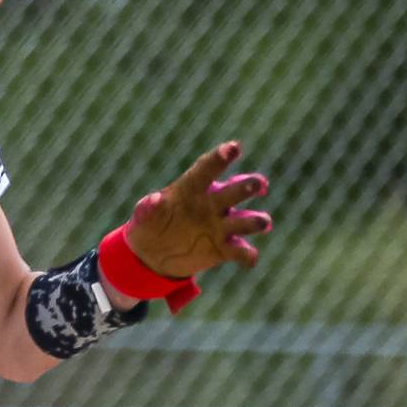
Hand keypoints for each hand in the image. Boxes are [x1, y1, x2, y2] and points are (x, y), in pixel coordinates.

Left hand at [124, 140, 270, 278]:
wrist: (152, 256)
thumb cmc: (149, 226)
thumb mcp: (143, 218)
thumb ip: (147, 208)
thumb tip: (152, 200)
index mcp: (192, 188)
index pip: (207, 170)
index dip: (220, 158)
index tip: (234, 148)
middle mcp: (212, 204)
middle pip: (235, 191)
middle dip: (248, 186)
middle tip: (258, 183)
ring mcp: (220, 226)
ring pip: (245, 220)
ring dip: (256, 220)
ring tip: (264, 222)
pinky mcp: (224, 249)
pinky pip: (241, 251)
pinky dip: (248, 255)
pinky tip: (249, 259)